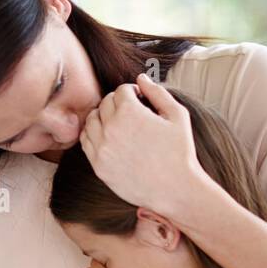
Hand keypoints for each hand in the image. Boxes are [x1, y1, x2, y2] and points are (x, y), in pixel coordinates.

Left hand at [80, 72, 200, 218]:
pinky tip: (109, 137)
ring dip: (103, 116)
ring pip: (92, 119)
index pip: (121, 90)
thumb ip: (158, 92)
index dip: (132, 92)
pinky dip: (94, 134)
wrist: (175, 189)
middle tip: (131, 112)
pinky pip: (86, 140)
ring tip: (119, 123)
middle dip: (118, 103)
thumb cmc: (180, 151)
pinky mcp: (97, 164)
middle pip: (105, 102)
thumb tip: (140, 78)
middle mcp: (111, 127)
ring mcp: (102, 147)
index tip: (140, 100)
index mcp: (130, 112)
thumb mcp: (177, 115)